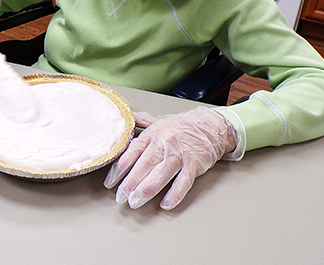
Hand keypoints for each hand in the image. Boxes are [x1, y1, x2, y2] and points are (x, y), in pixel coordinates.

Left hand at [103, 107, 236, 209]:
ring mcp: (180, 154)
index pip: (133, 151)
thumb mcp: (160, 120)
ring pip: (161, 174)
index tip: (110, 182)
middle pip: (145, 164)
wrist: (212, 126)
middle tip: (121, 197)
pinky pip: (184, 182)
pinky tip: (166, 204)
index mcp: (154, 133)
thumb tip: (123, 119)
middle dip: (131, 182)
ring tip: (136, 201)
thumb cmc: (183, 126)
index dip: (120, 167)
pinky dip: (175, 194)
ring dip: (147, 190)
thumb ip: (140, 122)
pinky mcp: (195, 164)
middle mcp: (165, 143)